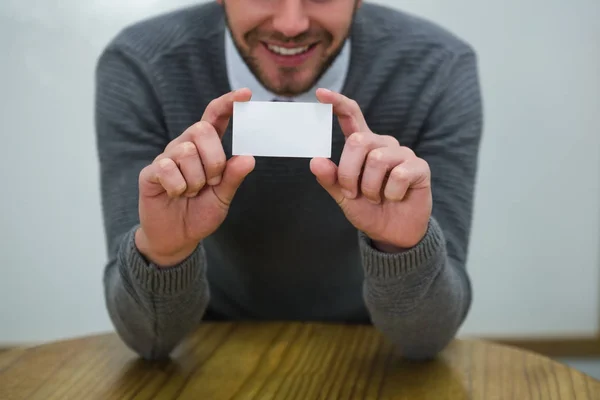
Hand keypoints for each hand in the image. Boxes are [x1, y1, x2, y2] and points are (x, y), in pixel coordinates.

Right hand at [135, 88, 254, 266]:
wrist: (177, 237)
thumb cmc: (200, 212)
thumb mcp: (223, 197)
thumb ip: (233, 177)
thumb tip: (249, 158)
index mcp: (206, 149)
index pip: (215, 118)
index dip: (228, 103)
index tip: (245, 94)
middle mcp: (185, 147)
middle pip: (201, 130)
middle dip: (214, 159)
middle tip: (212, 182)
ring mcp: (166, 158)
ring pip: (186, 152)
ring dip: (196, 179)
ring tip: (192, 192)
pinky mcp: (151, 172)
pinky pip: (167, 169)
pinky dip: (178, 187)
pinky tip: (176, 194)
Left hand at [310, 89, 431, 250]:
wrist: (392, 232)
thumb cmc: (368, 209)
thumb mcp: (343, 196)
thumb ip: (331, 179)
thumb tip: (315, 161)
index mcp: (363, 146)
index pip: (351, 116)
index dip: (337, 103)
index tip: (321, 93)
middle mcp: (383, 144)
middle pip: (358, 142)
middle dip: (350, 173)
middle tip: (354, 193)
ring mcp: (403, 154)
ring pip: (378, 160)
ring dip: (371, 188)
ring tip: (377, 198)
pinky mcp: (420, 168)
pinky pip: (399, 175)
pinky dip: (391, 194)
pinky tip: (396, 197)